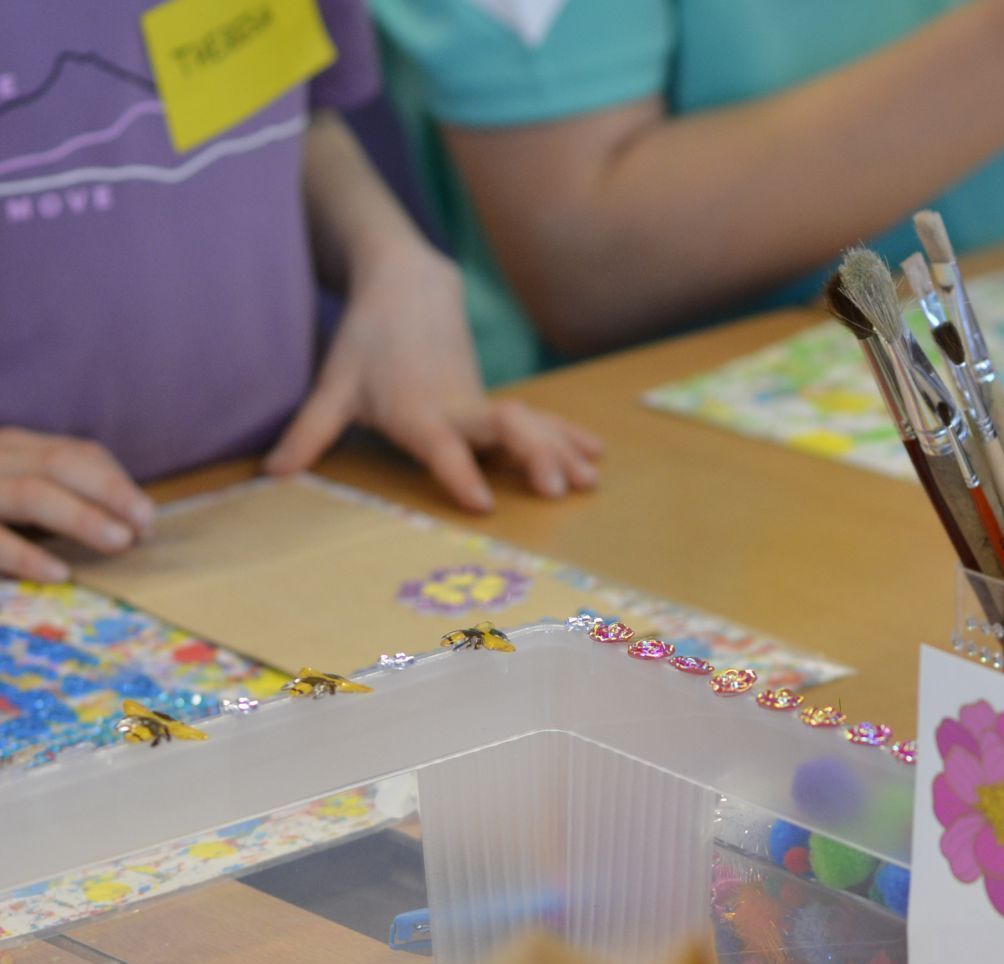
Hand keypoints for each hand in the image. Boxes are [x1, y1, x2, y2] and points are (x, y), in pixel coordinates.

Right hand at [0, 429, 155, 581]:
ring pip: (28, 491)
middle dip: (110, 493)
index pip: (76, 453)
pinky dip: (24, 555)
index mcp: (12, 450)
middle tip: (144, 529)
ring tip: (119, 543)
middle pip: (59, 464)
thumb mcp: (19, 500)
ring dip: (79, 517)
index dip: (117, 483)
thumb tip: (131, 528)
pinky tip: (58, 573)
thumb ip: (60, 504)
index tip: (148, 518)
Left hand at [267, 247, 601, 511]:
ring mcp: (483, 403)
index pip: (442, 445)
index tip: (483, 503)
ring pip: (532, 426)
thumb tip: (273, 475)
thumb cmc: (366, 342)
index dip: (461, 473)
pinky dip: (567, 435)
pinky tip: (596, 454)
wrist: (408, 287)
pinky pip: (539, 420)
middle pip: (505, 430)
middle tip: (556, 490)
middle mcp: (458, 409)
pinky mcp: (495, 401)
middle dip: (534, 457)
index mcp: (417, 411)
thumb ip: (308, 433)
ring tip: (590, 481)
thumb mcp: (331, 387)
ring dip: (562, 452)